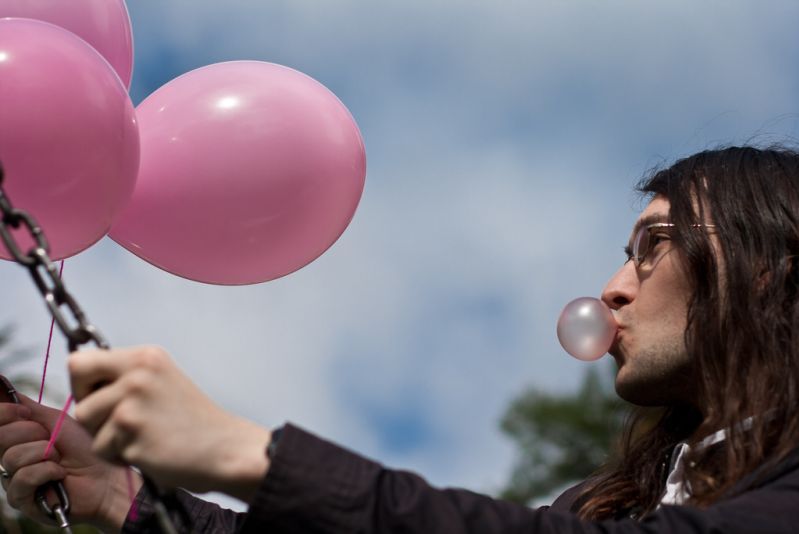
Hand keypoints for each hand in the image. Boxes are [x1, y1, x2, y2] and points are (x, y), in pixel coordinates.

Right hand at [0, 393, 140, 531]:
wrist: (106, 476)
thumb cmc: (86, 448)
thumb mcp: (58, 421)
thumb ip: (29, 408)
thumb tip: (4, 389)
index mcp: (19, 438)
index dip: (5, 413)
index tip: (24, 412)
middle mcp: (12, 457)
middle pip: (2, 437)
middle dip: (33, 433)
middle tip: (54, 441)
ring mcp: (14, 479)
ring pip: (13, 457)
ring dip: (45, 454)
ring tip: (61, 459)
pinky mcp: (22, 499)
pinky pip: (22, 478)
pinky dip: (46, 472)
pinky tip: (59, 475)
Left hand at [69, 346, 271, 501]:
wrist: (224, 447)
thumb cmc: (191, 419)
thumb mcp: (161, 379)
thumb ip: (126, 374)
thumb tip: (82, 376)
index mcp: (145, 356)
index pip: (81, 361)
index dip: (84, 383)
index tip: (102, 397)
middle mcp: (137, 374)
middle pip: (80, 397)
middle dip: (91, 413)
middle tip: (117, 422)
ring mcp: (133, 403)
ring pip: (87, 423)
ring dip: (106, 438)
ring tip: (139, 437)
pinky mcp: (131, 433)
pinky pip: (102, 449)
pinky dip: (120, 456)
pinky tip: (148, 450)